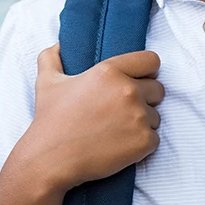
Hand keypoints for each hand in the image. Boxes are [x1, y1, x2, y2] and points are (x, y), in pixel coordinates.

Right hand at [22, 44, 163, 192]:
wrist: (51, 159)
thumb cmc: (50, 120)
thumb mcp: (47, 82)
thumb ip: (52, 57)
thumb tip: (59, 45)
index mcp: (109, 71)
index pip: (151, 61)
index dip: (147, 72)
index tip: (139, 81)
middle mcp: (127, 90)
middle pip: (158, 89)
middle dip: (145, 99)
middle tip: (122, 112)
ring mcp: (138, 117)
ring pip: (156, 116)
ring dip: (142, 123)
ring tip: (117, 131)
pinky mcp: (143, 141)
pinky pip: (154, 139)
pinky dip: (142, 144)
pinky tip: (120, 146)